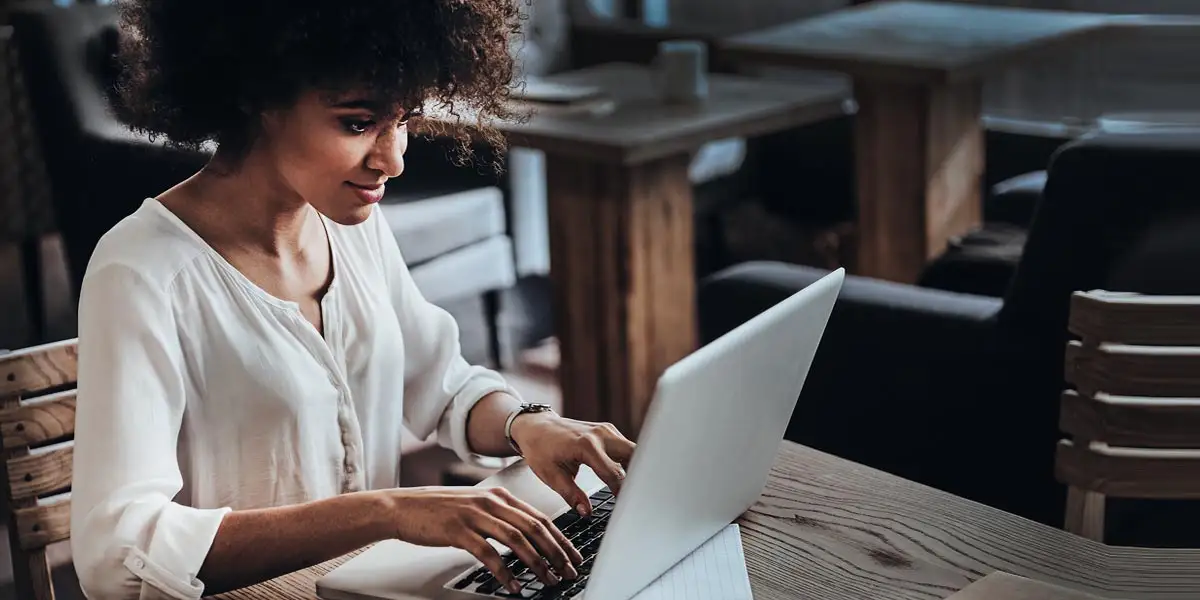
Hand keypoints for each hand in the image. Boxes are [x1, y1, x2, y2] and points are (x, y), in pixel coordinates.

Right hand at [382, 486, 582, 592]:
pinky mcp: (458, 531)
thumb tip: (526, 535)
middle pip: (533, 528)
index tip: (573, 554)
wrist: (402, 507)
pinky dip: (504, 571)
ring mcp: (475, 515)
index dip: (560, 537)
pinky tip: (513, 585)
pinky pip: (488, 554)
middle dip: (556, 552)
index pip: (539, 517)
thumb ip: (499, 515)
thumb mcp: (474, 505)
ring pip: (516, 539)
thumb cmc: (437, 510)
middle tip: (569, 571)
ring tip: (548, 579)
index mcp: (498, 495)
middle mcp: (490, 502)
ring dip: (536, 562)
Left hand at [509, 413, 636, 515]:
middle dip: (639, 476)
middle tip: (638, 497)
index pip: (613, 473)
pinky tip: (627, 477)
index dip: (622, 492)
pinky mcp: (608, 431)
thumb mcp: (550, 475)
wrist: (535, 426)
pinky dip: (629, 462)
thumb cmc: (540, 449)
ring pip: (633, 450)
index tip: (626, 506)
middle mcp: (600, 435)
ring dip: (636, 468)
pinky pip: (625, 447)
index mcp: (585, 445)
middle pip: (633, 455)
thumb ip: (571, 494)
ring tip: (634, 489)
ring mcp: (606, 430)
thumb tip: (586, 511)